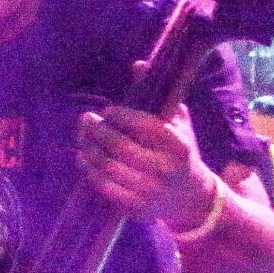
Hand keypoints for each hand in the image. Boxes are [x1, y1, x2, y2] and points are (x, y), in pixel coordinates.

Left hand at [77, 99, 213, 231]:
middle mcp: (165, 169)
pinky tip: (84, 158)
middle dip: (98, 131)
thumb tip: (138, 65)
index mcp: (178, 145)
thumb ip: (160, 96)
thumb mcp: (179, 124)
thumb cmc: (180, 152)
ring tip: (84, 138)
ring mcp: (149, 190)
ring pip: (107, 166)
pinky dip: (89, 170)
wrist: (189, 197)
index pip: (143, 125)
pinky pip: (103, 186)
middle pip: (119, 146)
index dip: (120, 115)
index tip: (108, 111)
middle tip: (87, 120)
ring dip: (88, 149)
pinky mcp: (135, 206)